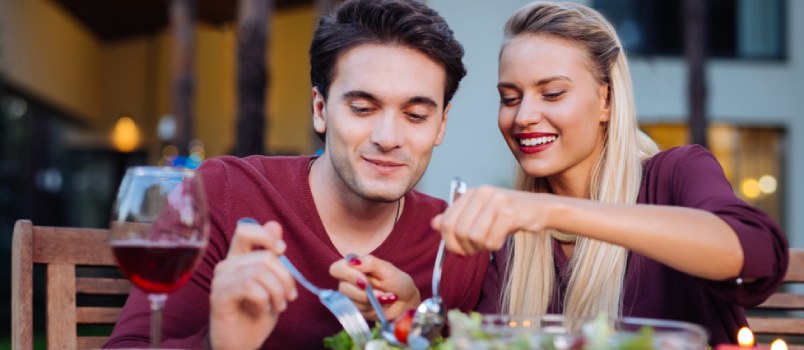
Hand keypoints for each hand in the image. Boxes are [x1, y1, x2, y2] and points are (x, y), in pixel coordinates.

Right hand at [209, 219, 296, 349]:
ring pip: (260, 272)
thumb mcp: (272, 282)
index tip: (282, 250)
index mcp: (238, 258)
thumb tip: (275, 224)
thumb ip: (272, 255)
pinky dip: (264, 299)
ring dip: (277, 292)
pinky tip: (263, 309)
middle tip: (289, 297)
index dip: (266, 235)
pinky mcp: (219, 297)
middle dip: (286, 278)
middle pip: (264, 256)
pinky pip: (249, 287)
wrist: (242, 344)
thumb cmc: (257, 313)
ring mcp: (220, 280)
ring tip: (279, 306)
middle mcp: (226, 265)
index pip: (245, 230)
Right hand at [329, 254, 420, 320]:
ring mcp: (351, 298)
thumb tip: (352, 261)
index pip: (336, 269)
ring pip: (350, 302)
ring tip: (385, 298)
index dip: (348, 275)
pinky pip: (357, 312)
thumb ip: (370, 262)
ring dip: (370, 301)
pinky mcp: (356, 311)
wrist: (406, 302)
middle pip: (342, 288)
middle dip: (363, 293)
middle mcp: (349, 282)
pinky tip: (381, 306)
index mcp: (354, 267)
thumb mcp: (387, 269)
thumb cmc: (397, 282)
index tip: (364, 281)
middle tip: (380, 294)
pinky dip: (371, 309)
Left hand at [431, 186, 555, 254]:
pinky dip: (494, 246)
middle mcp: (481, 193)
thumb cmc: (510, 214)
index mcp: (471, 193)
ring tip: (491, 242)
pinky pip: (491, 239)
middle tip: (477, 249)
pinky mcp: (509, 212)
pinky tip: (501, 240)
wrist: (541, 209)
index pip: (446, 222)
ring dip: (482, 247)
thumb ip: (457, 218)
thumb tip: (434, 223)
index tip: (459, 250)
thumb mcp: (481, 214)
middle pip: (458, 231)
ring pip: (474, 237)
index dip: (450, 242)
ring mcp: (495, 201)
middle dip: (465, 247)